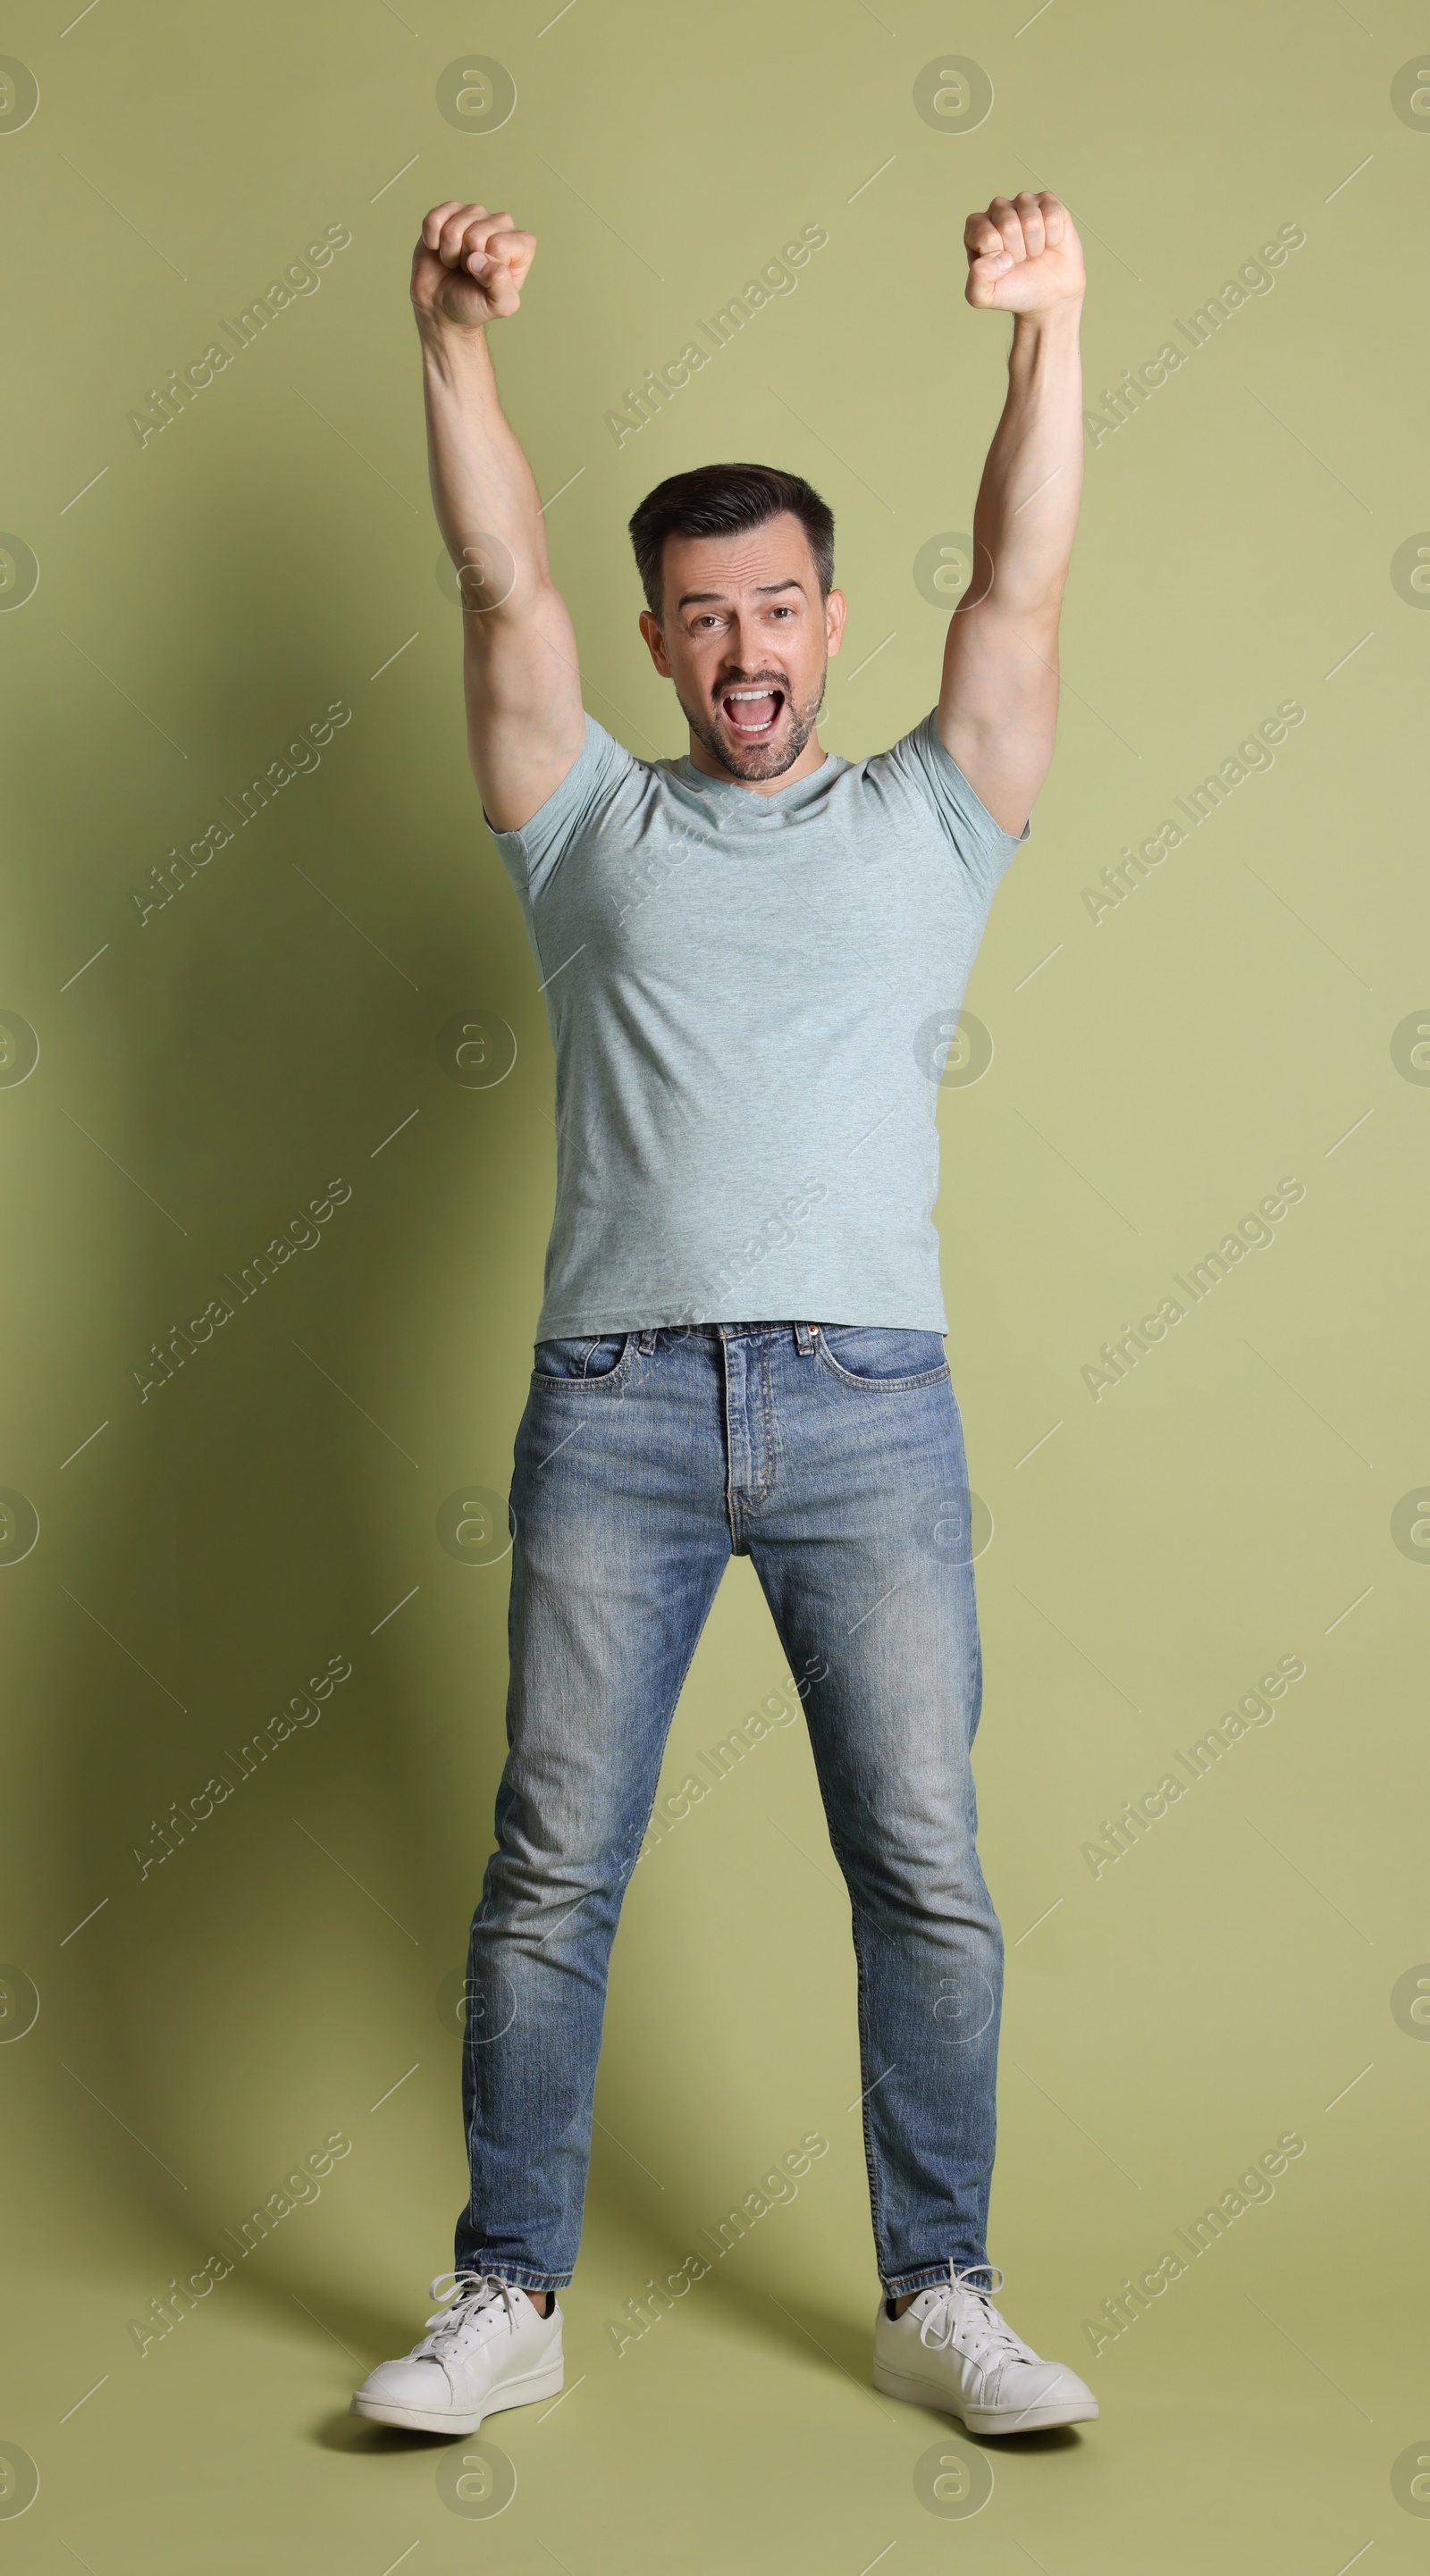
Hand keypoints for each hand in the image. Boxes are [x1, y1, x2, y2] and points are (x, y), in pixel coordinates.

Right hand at [412, 201, 536, 330]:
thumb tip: (480, 259)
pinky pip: (434, 219)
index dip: (485, 267)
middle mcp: (501, 223)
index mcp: (522, 245)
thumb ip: (502, 287)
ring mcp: (475, 214)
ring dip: (449, 252)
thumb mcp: (498, 306)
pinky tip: (438, 249)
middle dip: (466, 260)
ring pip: (454, 227)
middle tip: (468, 272)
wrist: (442, 306)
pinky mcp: (448, 211)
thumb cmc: (474, 304)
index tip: (484, 278)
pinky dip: (431, 240)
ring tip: (456, 263)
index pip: (499, 245)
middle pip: (476, 235)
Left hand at [964, 192, 1083, 313]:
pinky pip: (1052, 215)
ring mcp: (1023, 202)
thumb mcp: (985, 296)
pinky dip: (1054, 236)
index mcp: (976, 228)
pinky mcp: (1048, 201)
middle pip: (1008, 226)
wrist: (1048, 293)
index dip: (999, 258)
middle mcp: (997, 209)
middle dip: (1018, 252)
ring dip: (1035, 245)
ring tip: (1033, 251)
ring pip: (1031, 220)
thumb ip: (976, 282)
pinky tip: (1049, 241)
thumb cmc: (1015, 290)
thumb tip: (987, 261)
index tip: (1002, 266)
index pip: (986, 237)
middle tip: (1020, 260)